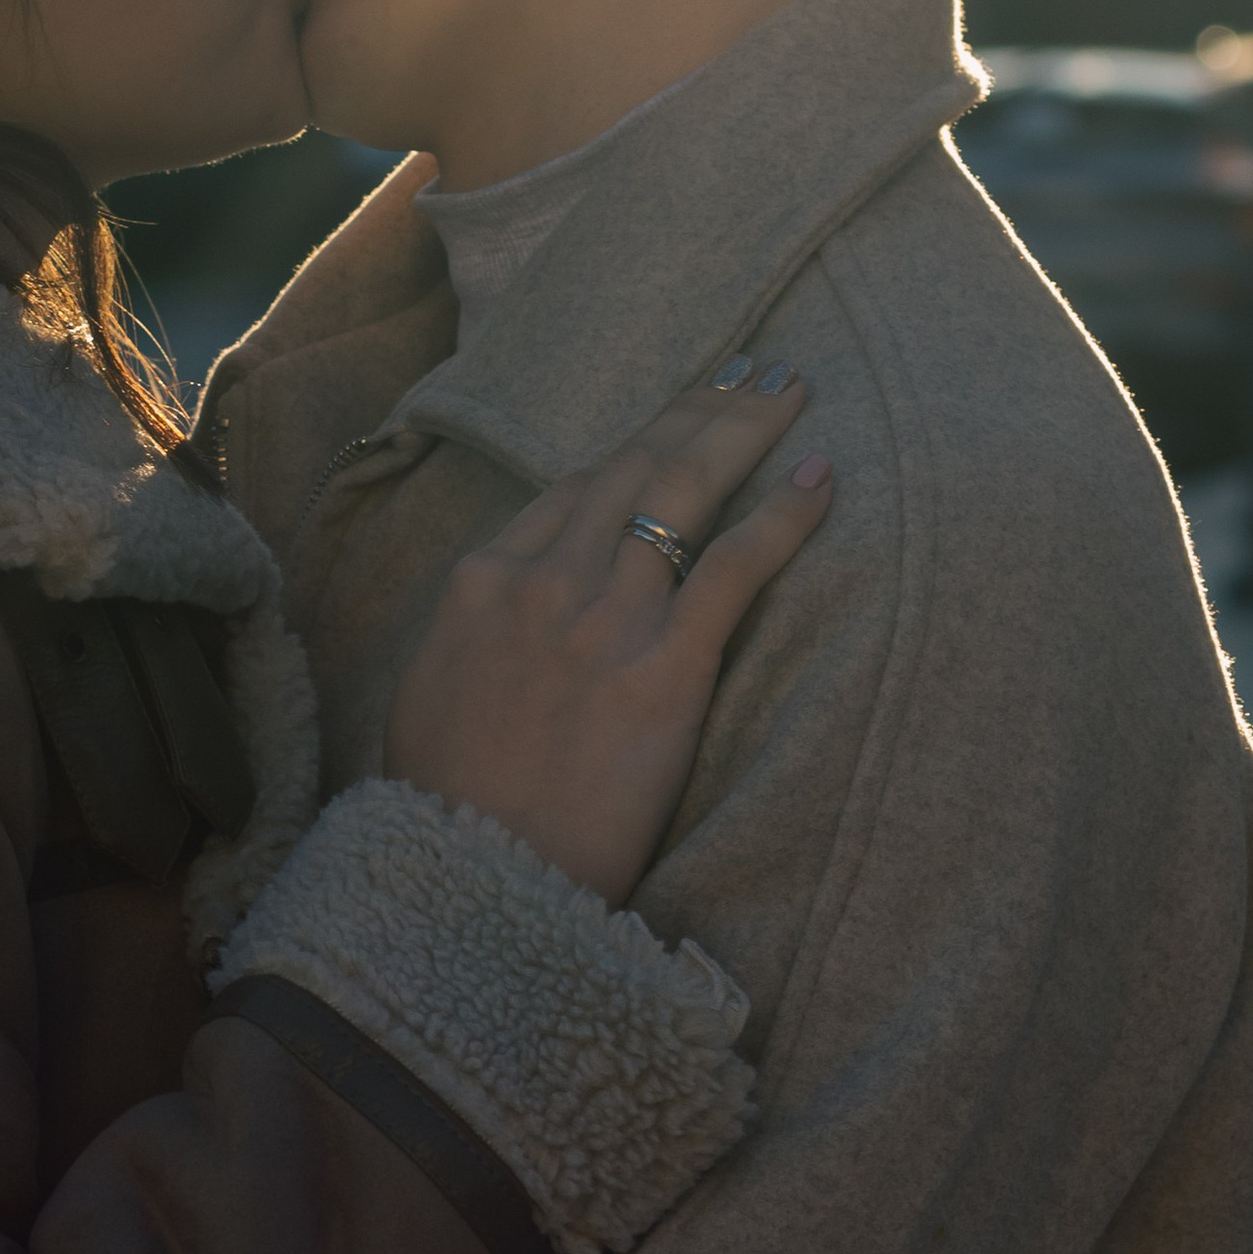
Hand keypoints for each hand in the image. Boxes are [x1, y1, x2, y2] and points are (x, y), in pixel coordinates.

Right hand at [383, 368, 832, 904]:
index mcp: (484, 582)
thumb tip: (503, 617)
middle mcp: (545, 580)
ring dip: (743, 431)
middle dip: (700, 411)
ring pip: (685, 493)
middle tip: (753, 374)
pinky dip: (784, 514)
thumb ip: (476, 636)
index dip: (638, 442)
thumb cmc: (445, 806)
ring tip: (787, 392)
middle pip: (637, 467)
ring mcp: (606, 619)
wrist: (471, 879)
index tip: (678, 416)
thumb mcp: (431, 695)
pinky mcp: (665, 668)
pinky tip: (821, 474)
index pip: (578, 487)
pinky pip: (735, 568)